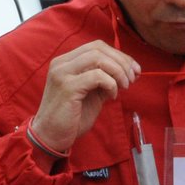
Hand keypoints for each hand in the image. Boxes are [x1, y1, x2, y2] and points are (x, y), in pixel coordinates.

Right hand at [29, 40, 140, 154]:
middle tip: (133, 78)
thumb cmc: (71, 118)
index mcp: (66, 62)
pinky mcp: (67, 88)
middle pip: (98, 48)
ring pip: (98, 58)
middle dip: (121, 61)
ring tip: (125, 86)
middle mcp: (61, 64)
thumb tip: (127, 72)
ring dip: (118, 71)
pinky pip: (97, 76)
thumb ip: (104, 80)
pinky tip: (112, 96)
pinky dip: (111, 84)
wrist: (50, 137)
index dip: (119, 55)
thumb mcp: (91, 94)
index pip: (96, 47)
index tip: (134, 70)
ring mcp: (62, 74)